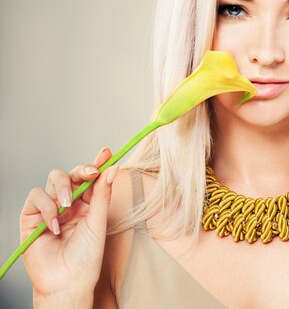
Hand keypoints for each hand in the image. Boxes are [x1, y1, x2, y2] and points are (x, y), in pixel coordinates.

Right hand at [19, 147, 118, 298]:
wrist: (67, 281)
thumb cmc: (86, 257)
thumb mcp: (98, 222)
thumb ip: (102, 195)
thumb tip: (112, 168)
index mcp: (88, 203)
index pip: (91, 177)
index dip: (97, 163)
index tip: (106, 152)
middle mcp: (69, 203)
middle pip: (71, 173)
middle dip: (80, 170)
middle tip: (90, 173)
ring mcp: (50, 208)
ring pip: (53, 180)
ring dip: (63, 189)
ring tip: (68, 208)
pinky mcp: (31, 217)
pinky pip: (36, 197)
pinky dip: (47, 208)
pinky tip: (55, 225)